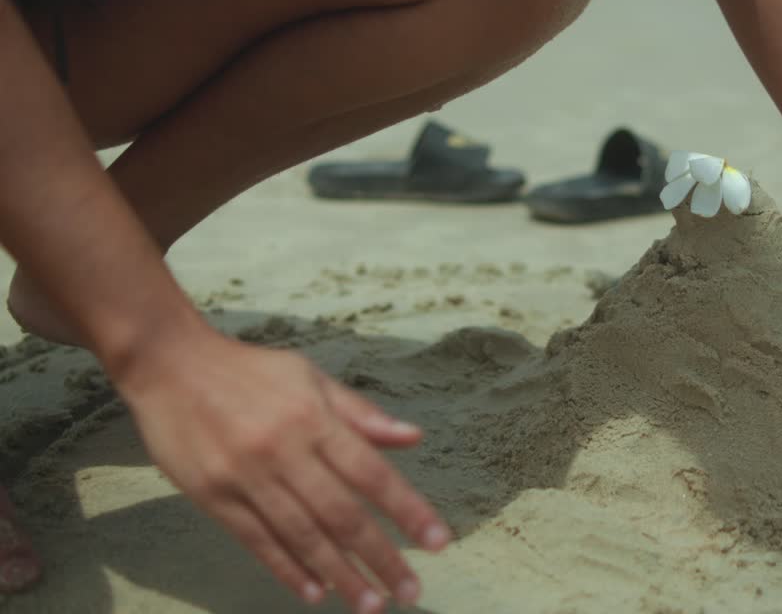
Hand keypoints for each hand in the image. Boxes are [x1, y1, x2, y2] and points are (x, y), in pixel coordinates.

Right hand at [114, 327, 449, 612]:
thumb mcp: (309, 376)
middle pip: (341, 515)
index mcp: (312, 419)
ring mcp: (245, 477)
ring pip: (302, 536)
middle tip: (411, 592)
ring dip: (341, 575)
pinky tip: (315, 592)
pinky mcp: (211, 497)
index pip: (372, 473)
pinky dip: (288, 569)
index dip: (407, 511)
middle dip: (380, 558)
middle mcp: (283, 451)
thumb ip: (360, 413)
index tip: (438, 543)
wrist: (170, 365)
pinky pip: (257, 541)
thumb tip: (412, 438)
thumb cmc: (250, 370)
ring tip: (370, 604)